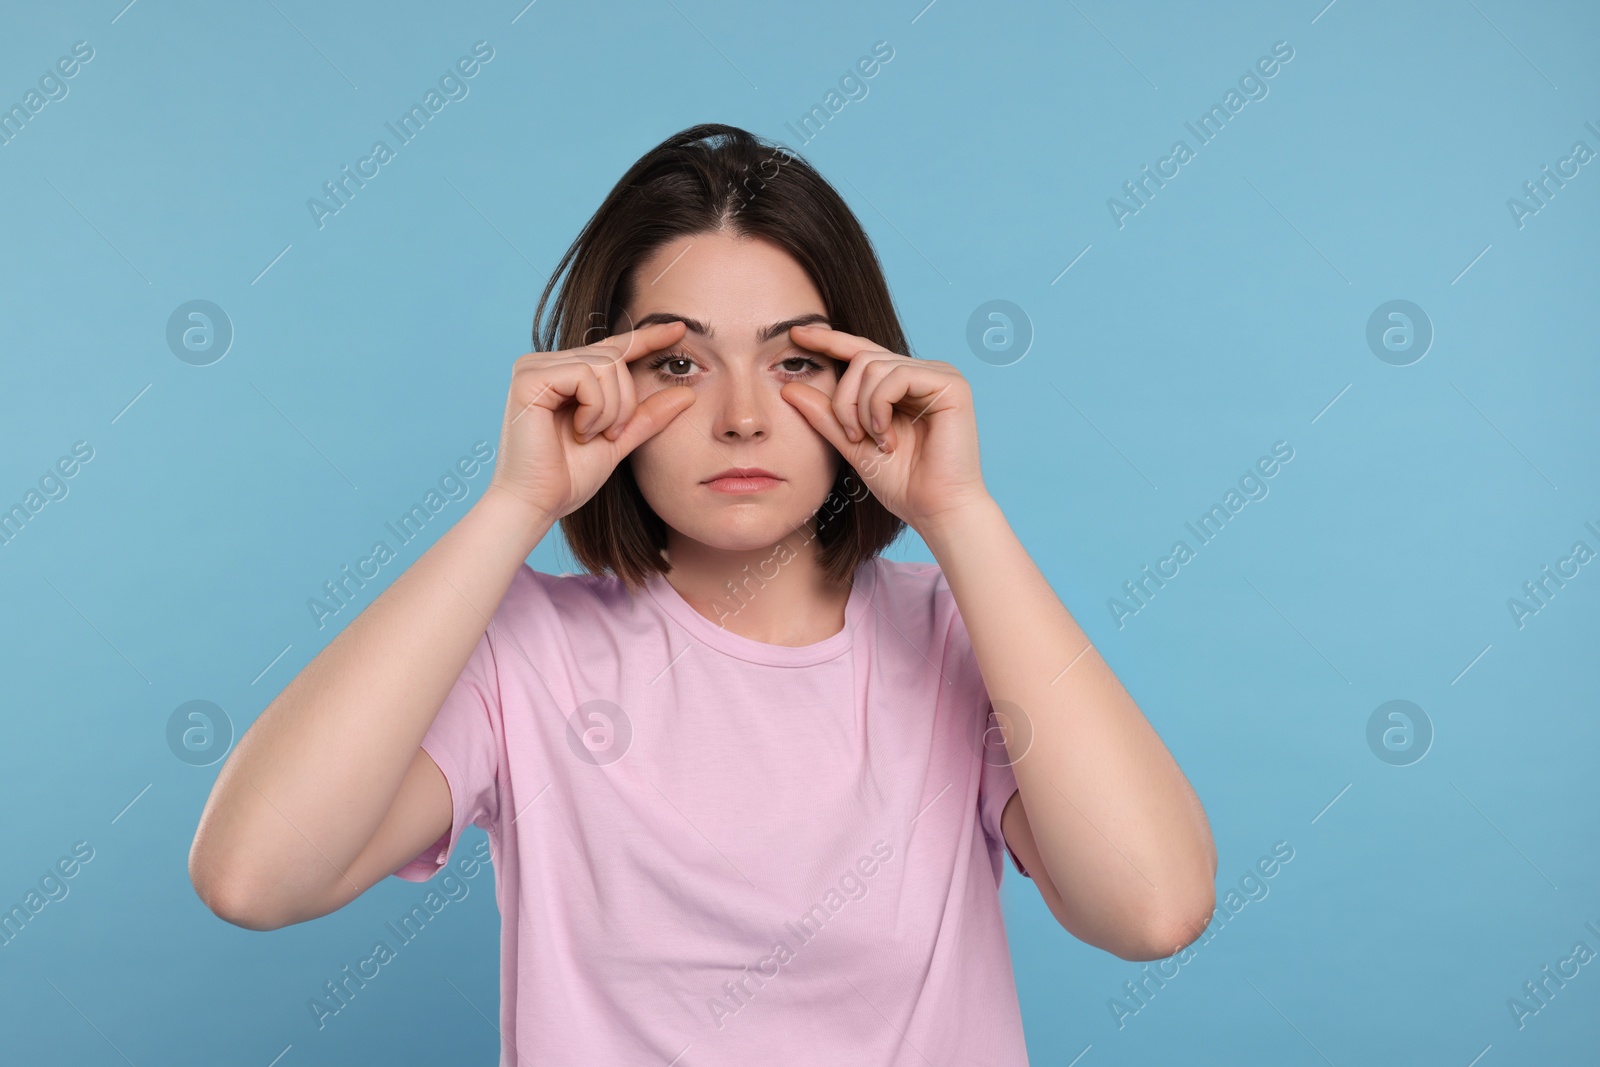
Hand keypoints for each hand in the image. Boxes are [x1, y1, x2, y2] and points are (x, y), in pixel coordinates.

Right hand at [487, 321, 695, 522]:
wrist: (538, 504)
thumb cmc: (570, 477)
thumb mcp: (619, 440)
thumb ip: (646, 416)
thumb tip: (687, 392)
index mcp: (565, 374)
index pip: (613, 347)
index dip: (647, 337)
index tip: (680, 328)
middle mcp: (547, 363)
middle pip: (614, 358)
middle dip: (625, 402)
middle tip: (609, 436)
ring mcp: (534, 367)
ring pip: (604, 365)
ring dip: (611, 409)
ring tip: (591, 437)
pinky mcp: (528, 378)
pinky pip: (584, 375)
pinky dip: (594, 409)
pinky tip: (579, 431)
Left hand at [779, 324, 988, 534]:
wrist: (935, 510)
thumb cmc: (902, 483)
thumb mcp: (853, 445)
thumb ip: (826, 416)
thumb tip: (789, 387)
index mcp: (902, 384)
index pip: (860, 351)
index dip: (828, 340)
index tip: (795, 334)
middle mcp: (922, 373)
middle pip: (861, 359)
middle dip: (844, 399)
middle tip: (852, 437)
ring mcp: (939, 375)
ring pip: (873, 366)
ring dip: (861, 408)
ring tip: (875, 441)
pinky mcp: (951, 384)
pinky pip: (896, 376)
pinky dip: (879, 406)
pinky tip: (887, 436)